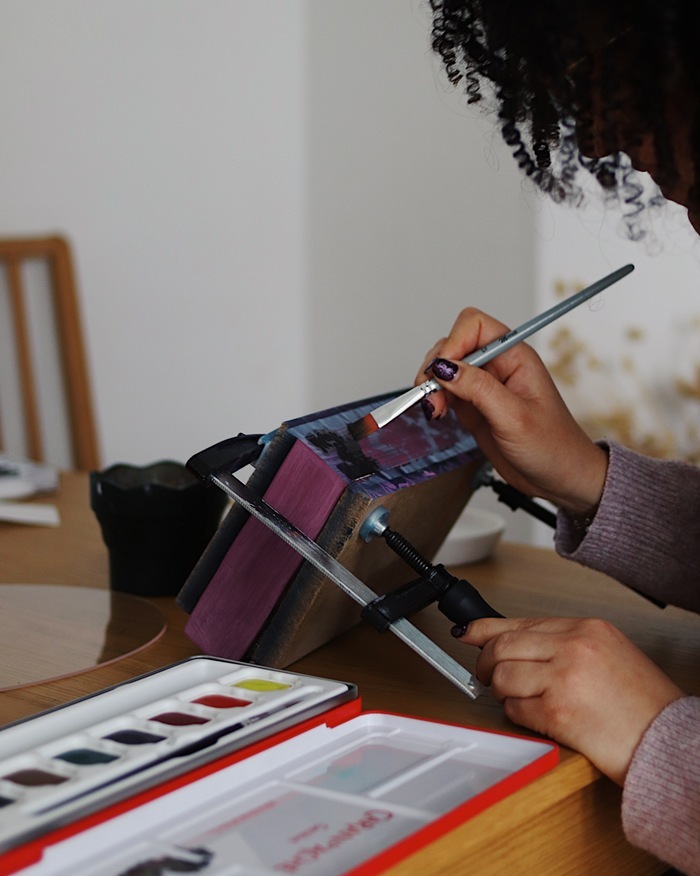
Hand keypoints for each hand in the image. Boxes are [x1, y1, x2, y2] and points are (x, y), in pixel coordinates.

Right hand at [417, 308, 606, 513]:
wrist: (558, 478)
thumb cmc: (552, 447)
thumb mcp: (514, 417)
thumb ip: (479, 389)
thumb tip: (444, 367)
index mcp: (515, 357)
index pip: (474, 326)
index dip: (453, 344)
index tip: (442, 372)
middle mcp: (498, 366)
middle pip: (453, 345)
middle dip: (437, 368)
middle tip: (433, 397)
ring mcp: (484, 386)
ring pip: (444, 368)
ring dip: (431, 385)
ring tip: (434, 409)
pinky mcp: (474, 406)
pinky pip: (445, 391)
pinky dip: (434, 400)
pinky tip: (437, 414)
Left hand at [458, 617, 683, 783]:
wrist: (668, 740)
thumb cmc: (642, 703)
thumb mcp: (607, 653)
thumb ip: (563, 644)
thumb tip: (516, 642)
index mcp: (587, 628)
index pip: (520, 622)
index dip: (484, 629)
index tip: (467, 633)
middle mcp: (574, 647)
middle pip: (502, 646)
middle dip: (485, 663)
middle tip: (485, 675)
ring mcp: (564, 678)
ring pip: (502, 676)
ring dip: (501, 691)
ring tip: (519, 698)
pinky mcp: (558, 712)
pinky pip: (514, 709)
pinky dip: (516, 714)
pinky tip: (535, 716)